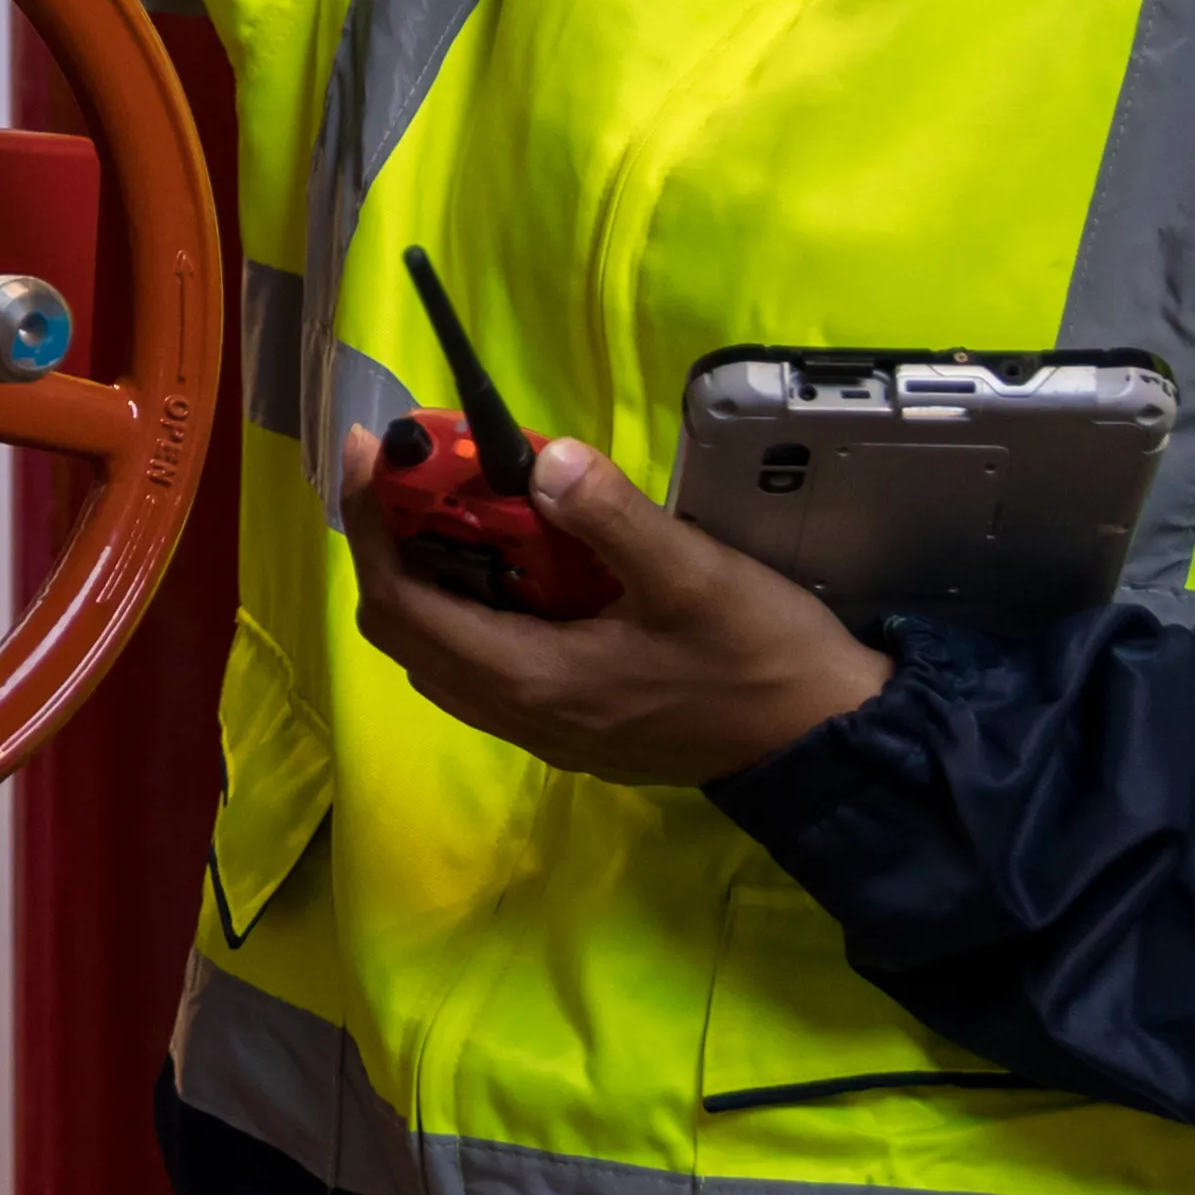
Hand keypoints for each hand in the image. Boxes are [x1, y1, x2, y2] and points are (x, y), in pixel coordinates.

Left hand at [339, 419, 889, 783]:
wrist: (824, 742)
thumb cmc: (762, 658)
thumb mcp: (693, 574)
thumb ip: (610, 517)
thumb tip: (542, 461)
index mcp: (531, 679)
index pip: (402, 603)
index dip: (372, 525)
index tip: (371, 452)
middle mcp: (520, 714)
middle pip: (404, 630)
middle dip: (392, 545)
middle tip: (412, 473)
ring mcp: (543, 728)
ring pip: (441, 654)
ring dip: (429, 580)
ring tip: (455, 506)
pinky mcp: (571, 728)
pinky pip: (483, 668)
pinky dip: (470, 611)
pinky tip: (513, 563)